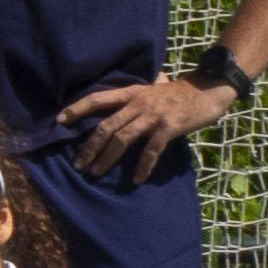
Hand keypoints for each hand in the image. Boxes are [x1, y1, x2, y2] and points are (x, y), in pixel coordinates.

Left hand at [61, 71, 232, 185]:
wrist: (207, 89)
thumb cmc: (177, 92)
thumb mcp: (150, 89)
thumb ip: (133, 98)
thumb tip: (114, 107)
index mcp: (131, 93)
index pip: (98, 99)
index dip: (77, 109)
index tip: (59, 121)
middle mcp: (138, 103)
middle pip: (105, 126)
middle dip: (89, 147)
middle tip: (78, 165)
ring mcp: (153, 116)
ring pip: (122, 139)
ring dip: (107, 158)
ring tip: (95, 173)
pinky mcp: (169, 128)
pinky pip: (151, 150)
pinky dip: (143, 166)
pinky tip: (137, 179)